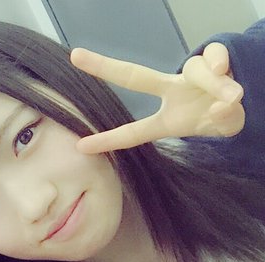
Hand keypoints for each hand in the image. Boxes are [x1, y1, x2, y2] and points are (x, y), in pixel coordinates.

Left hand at [71, 43, 244, 153]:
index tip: (81, 147)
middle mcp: (172, 91)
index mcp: (165, 118)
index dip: (109, 140)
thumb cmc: (220, 118)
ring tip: (230, 98)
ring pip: (195, 69)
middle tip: (75, 56)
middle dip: (103, 66)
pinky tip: (230, 79)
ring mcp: (190, 76)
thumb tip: (223, 102)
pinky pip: (213, 57)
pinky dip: (221, 68)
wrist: (244, 103)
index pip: (133, 132)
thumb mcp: (223, 127)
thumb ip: (222, 119)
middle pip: (133, 76)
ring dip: (214, 84)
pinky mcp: (213, 61)